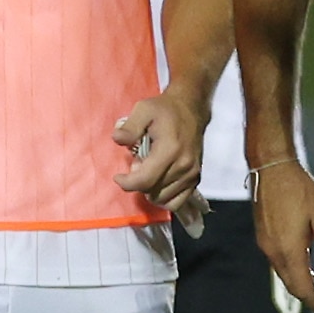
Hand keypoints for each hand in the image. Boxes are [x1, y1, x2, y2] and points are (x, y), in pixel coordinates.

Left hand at [112, 90, 207, 209]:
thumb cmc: (165, 110)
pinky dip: (164, 198)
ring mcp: (192, 174)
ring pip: (162, 199)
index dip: (127, 183)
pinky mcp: (195, 179)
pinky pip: (176, 202)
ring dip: (150, 190)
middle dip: (138, 183)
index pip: (145, 180)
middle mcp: (184, 166)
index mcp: (170, 149)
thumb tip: (117, 139)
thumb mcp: (143, 110)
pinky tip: (158, 184)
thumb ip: (130, 127)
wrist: (191, 109)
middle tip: (137, 165)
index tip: (118, 177)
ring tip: (149, 171)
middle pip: (152, 191)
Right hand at [250, 157, 313, 312]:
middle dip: (311, 299)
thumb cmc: (298, 188)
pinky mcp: (263, 236)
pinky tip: (306, 268)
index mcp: (289, 250)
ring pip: (285, 275)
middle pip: (292, 286)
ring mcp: (265, 245)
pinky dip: (294, 272)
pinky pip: (279, 263)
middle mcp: (273, 252)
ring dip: (303, 285)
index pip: (304, 289)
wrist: (270, 167)